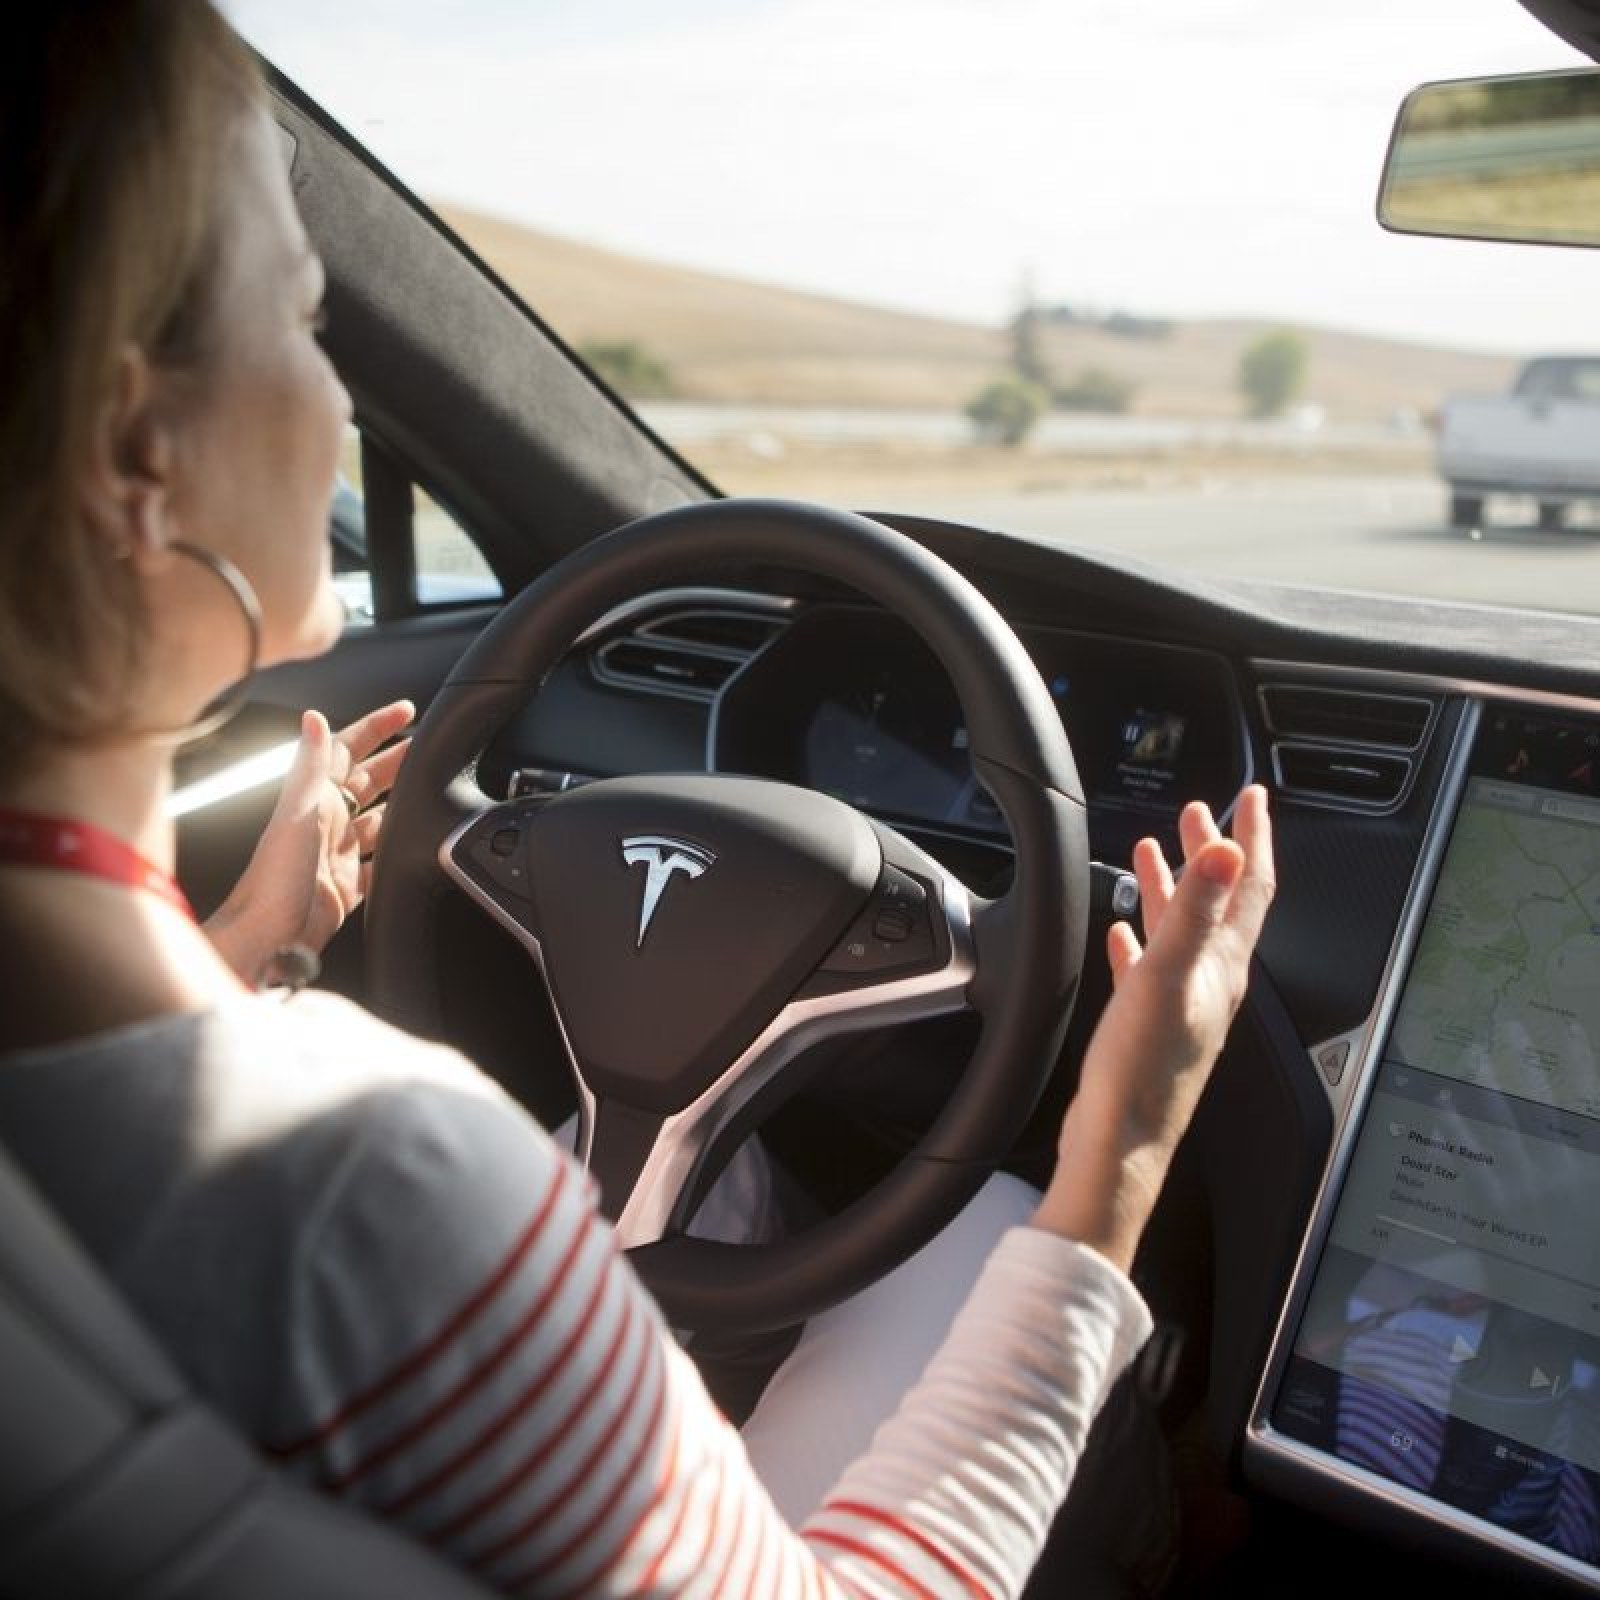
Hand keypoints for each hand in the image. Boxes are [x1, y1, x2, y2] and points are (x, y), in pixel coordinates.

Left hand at [204, 700, 413, 982]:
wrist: (269, 937)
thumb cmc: (273, 880)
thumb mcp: (295, 813)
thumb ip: (309, 766)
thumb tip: (313, 717)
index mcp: (314, 798)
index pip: (349, 748)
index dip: (376, 726)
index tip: (405, 710)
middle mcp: (326, 821)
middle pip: (370, 780)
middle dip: (399, 759)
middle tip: (432, 746)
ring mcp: (338, 852)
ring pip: (379, 816)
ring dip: (403, 801)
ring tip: (430, 787)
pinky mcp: (349, 884)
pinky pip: (381, 861)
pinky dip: (398, 851)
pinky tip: (413, 847)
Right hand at [1033, 785, 1274, 1269]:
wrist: (1119, 1145)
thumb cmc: (1143, 1071)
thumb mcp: (1169, 975)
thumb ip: (1199, 910)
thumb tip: (1228, 849)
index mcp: (1223, 966)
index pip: (1250, 886)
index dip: (1253, 836)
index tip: (1251, 797)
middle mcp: (1211, 982)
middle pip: (1219, 902)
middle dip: (1210, 852)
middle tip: (1198, 813)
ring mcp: (1182, 1006)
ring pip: (1184, 932)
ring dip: (1173, 888)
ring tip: (1152, 852)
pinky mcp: (1150, 1028)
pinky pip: (1150, 969)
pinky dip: (1141, 940)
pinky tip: (1123, 933)